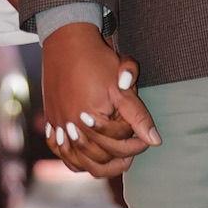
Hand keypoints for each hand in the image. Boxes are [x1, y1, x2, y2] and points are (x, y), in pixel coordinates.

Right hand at [41, 22, 159, 176]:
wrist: (66, 42)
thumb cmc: (97, 60)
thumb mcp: (122, 84)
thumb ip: (138, 115)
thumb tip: (155, 141)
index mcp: (92, 118)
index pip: (119, 143)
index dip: (137, 143)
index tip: (146, 138)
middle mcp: (72, 126)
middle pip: (100, 157)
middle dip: (122, 156)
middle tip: (135, 148)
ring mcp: (59, 126)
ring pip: (80, 162)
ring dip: (101, 165)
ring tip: (117, 160)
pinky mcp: (51, 123)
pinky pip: (62, 154)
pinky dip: (76, 161)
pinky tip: (90, 159)